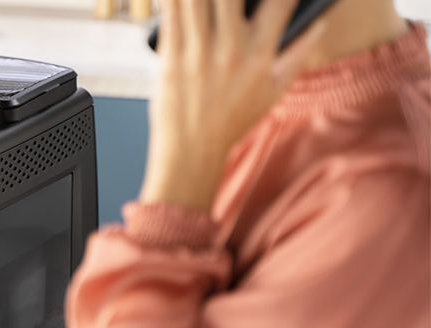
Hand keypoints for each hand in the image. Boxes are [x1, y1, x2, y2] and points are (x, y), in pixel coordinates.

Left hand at [140, 0, 326, 210]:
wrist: (192, 152)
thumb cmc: (232, 121)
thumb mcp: (275, 91)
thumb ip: (299, 53)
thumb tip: (318, 23)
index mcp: (261, 55)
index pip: (281, 3)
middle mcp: (231, 49)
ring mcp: (199, 53)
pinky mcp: (171, 58)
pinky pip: (171, 13)